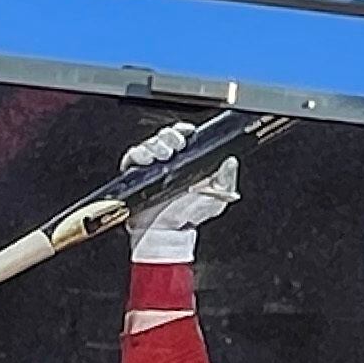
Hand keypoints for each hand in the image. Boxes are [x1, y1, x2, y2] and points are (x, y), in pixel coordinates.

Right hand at [120, 124, 241, 261]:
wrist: (170, 233)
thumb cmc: (190, 215)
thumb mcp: (217, 196)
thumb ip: (226, 179)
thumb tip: (231, 162)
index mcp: (186, 161)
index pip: (182, 136)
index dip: (183, 130)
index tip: (188, 132)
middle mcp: (167, 161)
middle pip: (164, 136)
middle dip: (169, 136)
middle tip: (176, 145)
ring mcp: (150, 168)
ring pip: (148, 144)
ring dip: (155, 145)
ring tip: (164, 155)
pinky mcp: (135, 176)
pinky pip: (132, 157)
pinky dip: (138, 155)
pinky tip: (147, 160)